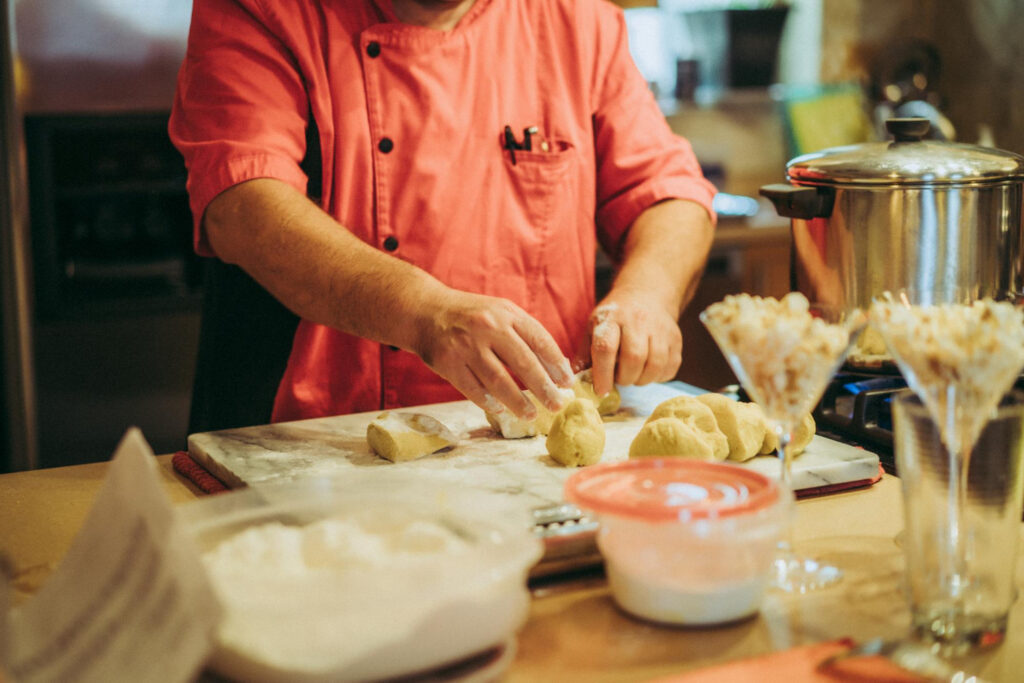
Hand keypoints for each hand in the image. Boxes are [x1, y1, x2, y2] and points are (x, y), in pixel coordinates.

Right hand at [414, 290, 573, 417]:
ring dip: (518, 401)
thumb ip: (525, 334)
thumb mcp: (500, 312)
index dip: (556, 363)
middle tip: (557, 405)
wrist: (425, 310)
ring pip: (498, 381)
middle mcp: (488, 327)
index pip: (539, 339)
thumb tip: (555, 368)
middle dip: (543, 388)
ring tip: (532, 414)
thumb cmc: (471, 315)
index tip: (568, 383)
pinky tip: (501, 410)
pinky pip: (473, 389)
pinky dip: (488, 402)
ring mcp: (466, 346)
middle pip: (523, 363)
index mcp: (506, 313)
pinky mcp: (447, 363)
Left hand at [586, 291, 682, 396]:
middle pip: (634, 358)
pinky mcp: (676, 339)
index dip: (603, 374)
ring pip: (654, 365)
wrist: (646, 294)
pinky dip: (657, 377)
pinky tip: (647, 369)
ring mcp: (661, 329)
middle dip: (624, 378)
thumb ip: (585, 354)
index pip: (606, 348)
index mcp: (613, 318)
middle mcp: (639, 321)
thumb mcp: (593, 327)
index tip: (601, 391)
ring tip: (633, 374)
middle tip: (619, 378)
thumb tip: (574, 381)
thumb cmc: (615, 317)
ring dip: (641, 379)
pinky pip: (670, 368)